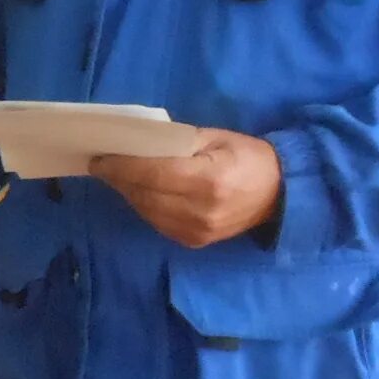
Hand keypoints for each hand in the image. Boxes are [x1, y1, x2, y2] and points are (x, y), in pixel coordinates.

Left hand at [86, 129, 282, 248]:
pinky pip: (157, 221)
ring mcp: (196, 231)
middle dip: (119, 178)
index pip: (152, 174)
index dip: (121, 167)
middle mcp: (199, 211)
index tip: (99, 159)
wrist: (280, 194)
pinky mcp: (194, 241)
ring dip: (128, 192)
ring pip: (146, 210)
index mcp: (208, 181)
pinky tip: (137, 190)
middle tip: (102, 163)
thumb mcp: (216, 138)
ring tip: (115, 174)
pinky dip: (143, 205)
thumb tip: (136, 143)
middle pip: (144, 194)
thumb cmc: (248, 157)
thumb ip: (176, 141)